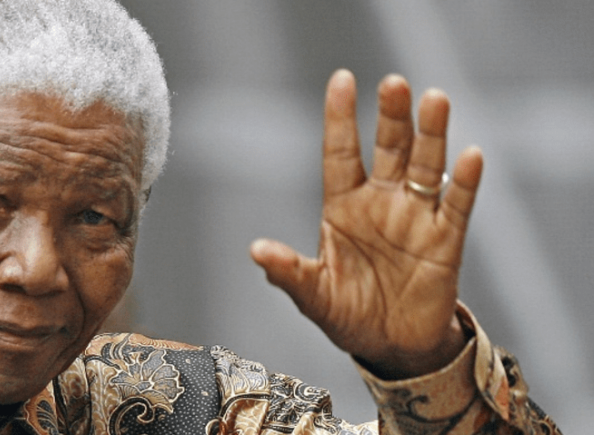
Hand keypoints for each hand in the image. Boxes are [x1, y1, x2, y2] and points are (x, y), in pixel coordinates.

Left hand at [251, 70, 482, 378]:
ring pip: (426, 166)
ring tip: (434, 100)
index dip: (341, 118)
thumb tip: (257, 251)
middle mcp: (381, 202)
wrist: (390, 347)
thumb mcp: (313, 294)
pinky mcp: (446, 240)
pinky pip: (457, 206)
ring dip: (431, 134)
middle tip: (392, 84)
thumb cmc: (347, 315)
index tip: (342, 80)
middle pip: (389, 148)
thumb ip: (289, 272)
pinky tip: (470, 156)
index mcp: (344, 206)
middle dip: (391, 116)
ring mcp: (416, 217)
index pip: (341, 153)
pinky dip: (465, 182)